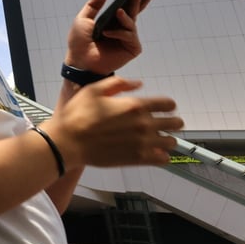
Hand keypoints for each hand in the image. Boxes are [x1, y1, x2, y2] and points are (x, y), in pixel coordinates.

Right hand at [45, 76, 181, 169]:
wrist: (68, 142)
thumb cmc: (78, 115)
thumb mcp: (94, 90)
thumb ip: (118, 84)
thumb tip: (138, 84)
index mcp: (135, 105)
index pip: (168, 104)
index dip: (167, 105)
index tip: (163, 107)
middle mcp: (144, 124)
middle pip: (175, 123)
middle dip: (172, 121)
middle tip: (164, 123)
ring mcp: (143, 143)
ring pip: (171, 142)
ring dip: (167, 139)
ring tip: (158, 139)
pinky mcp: (138, 159)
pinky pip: (163, 159)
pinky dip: (161, 156)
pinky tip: (153, 152)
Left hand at [65, 0, 154, 74]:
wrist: (80, 62)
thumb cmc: (80, 43)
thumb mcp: (83, 20)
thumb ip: (93, 6)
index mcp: (113, 21)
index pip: (129, 6)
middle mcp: (123, 29)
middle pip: (135, 10)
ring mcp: (128, 39)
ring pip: (131, 22)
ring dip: (124, 17)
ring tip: (117, 12)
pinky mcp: (132, 49)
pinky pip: (129, 35)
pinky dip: (118, 33)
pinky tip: (108, 34)